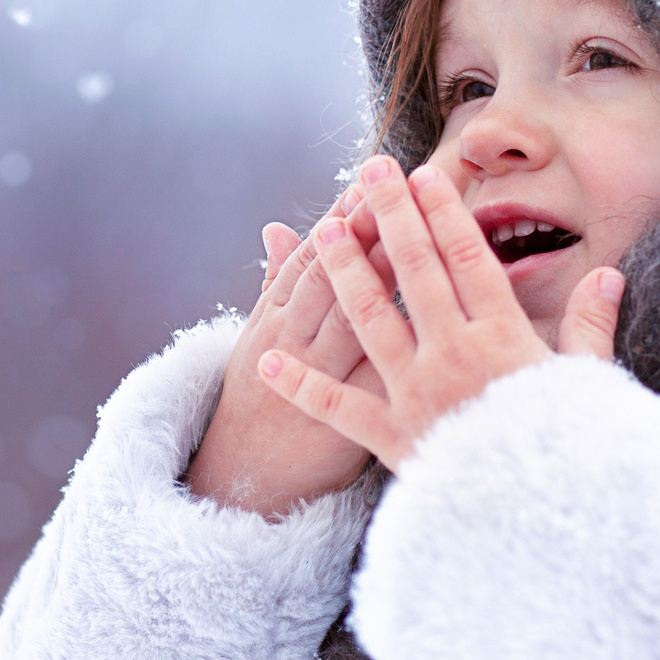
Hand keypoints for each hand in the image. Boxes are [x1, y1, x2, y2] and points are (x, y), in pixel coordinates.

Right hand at [185, 187, 393, 517]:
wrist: (240, 478)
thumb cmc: (258, 404)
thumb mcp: (259, 338)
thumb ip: (277, 284)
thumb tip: (275, 228)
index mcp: (275, 318)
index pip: (314, 256)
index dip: (340, 217)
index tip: (367, 181)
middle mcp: (294, 341)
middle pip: (336, 276)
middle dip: (364, 230)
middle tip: (395, 185)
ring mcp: (321, 381)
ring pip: (354, 317)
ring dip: (379, 273)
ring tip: (407, 230)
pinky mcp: (348, 421)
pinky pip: (371, 380)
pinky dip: (392, 353)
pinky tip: (419, 322)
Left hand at [257, 156, 624, 470]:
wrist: (548, 523)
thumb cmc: (575, 453)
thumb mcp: (589, 385)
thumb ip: (591, 327)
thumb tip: (610, 275)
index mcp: (504, 338)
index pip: (467, 260)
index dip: (444, 214)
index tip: (425, 175)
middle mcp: (455, 355)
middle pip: (416, 272)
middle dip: (390, 216)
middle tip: (369, 172)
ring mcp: (419, 395)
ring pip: (372, 319)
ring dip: (345, 270)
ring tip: (322, 229)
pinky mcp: (394, 439)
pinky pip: (338, 408)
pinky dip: (301, 385)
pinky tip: (267, 358)